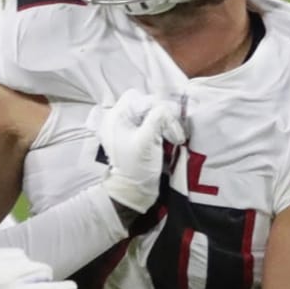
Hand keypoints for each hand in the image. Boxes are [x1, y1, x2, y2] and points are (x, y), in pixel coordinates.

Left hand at [95, 88, 186, 214]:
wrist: (133, 191)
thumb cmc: (137, 166)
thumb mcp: (148, 139)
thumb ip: (158, 117)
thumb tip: (167, 107)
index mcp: (116, 117)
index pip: (138, 97)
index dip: (154, 106)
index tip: (166, 122)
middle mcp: (118, 120)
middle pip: (145, 105)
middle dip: (161, 116)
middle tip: (173, 132)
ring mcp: (127, 129)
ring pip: (150, 114)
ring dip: (164, 123)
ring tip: (173, 138)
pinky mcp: (136, 138)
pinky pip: (151, 124)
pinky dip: (161, 129)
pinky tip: (169, 139)